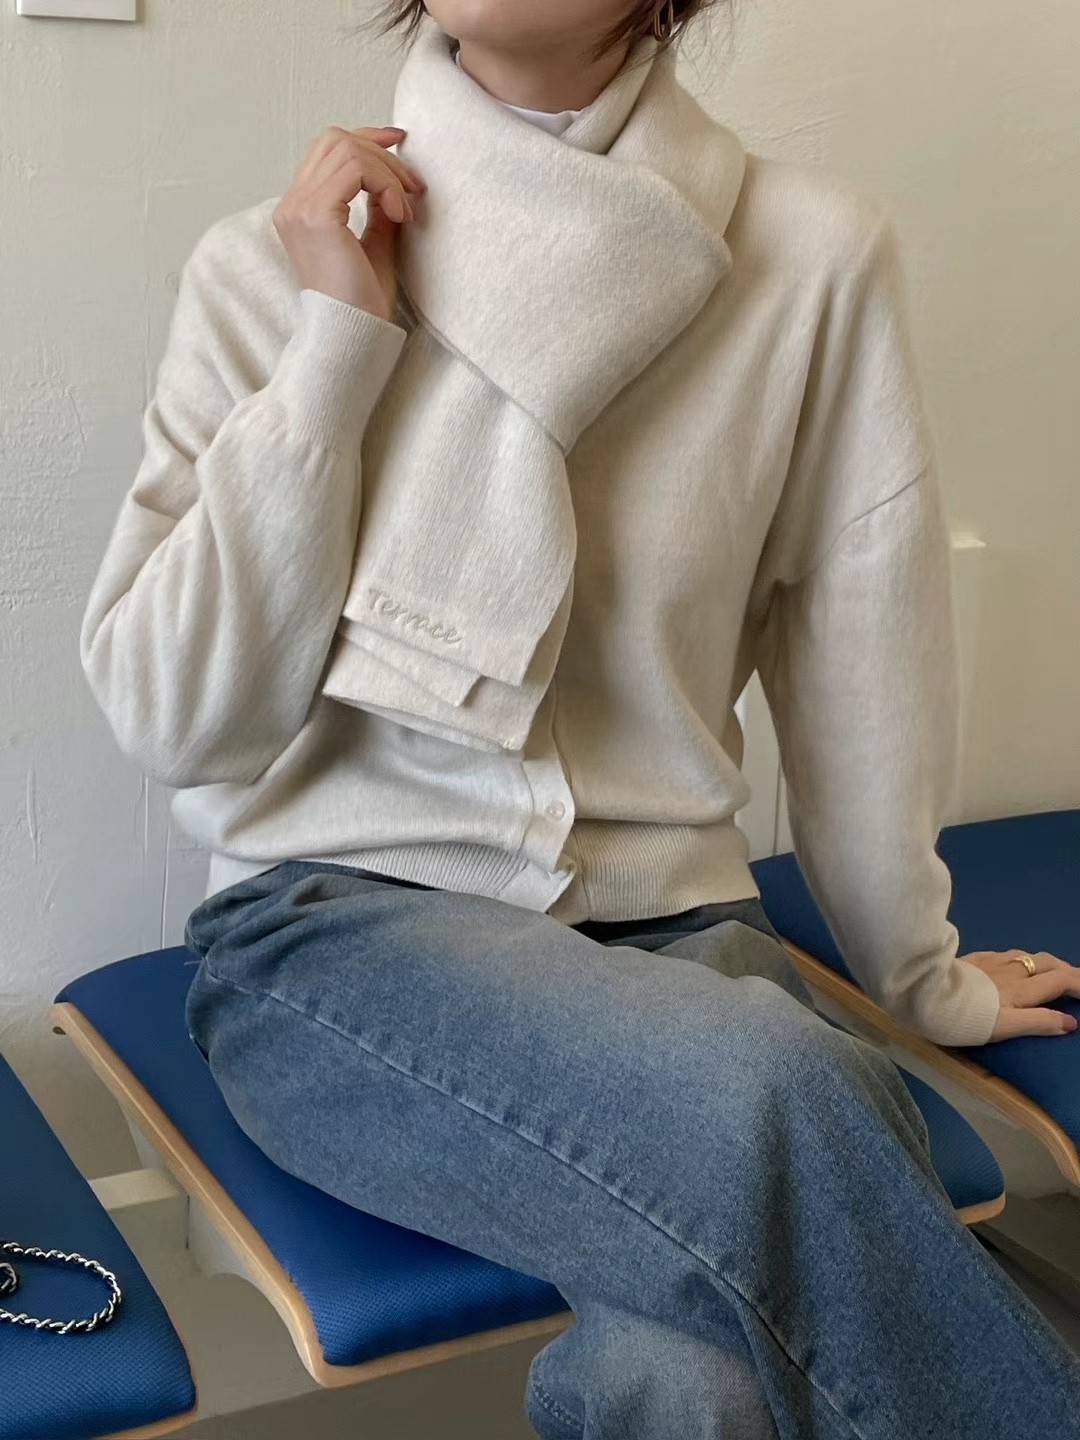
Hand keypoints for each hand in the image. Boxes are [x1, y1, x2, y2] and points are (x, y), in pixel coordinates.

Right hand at [273, 124, 425, 322]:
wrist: (353, 335)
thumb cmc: (362, 303)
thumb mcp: (374, 245)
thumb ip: (378, 210)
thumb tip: (394, 181)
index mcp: (300, 210)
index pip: (326, 149)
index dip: (365, 136)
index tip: (399, 140)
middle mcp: (291, 205)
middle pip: (335, 139)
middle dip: (382, 154)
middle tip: (413, 186)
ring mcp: (298, 208)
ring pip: (346, 148)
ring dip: (387, 171)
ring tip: (407, 208)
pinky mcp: (316, 215)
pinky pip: (356, 170)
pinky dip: (385, 184)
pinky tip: (401, 215)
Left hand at [961, 949, 1079, 1039]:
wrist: (924, 992)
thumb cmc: (965, 1017)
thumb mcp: (1005, 1026)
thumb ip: (1038, 1022)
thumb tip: (1071, 1022)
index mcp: (1022, 989)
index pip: (1060, 980)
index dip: (1079, 983)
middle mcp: (1011, 970)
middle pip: (1047, 963)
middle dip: (1066, 969)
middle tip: (1076, 979)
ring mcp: (991, 961)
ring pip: (1026, 956)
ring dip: (1044, 962)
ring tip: (1050, 971)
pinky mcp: (973, 958)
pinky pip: (1004, 954)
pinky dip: (1020, 958)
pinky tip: (1012, 963)